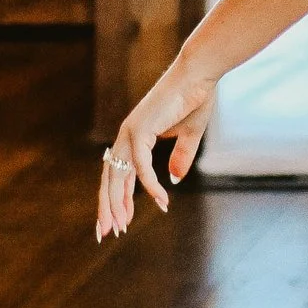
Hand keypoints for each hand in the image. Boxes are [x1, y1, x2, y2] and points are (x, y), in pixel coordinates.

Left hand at [95, 54, 212, 241]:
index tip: (118, 223)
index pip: (118, 174)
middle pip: (111, 178)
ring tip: (121, 226)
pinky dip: (150, 185)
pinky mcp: (141, 129)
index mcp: (134, 136)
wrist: (199, 74)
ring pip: (118, 175)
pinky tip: (161, 201)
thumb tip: (174, 180)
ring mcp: (131, 132)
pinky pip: (142, 166)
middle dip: (108, 208)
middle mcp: (127, 135)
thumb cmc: (195, 98)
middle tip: (108, 233)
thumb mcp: (189, 135)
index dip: (117, 199)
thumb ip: (180, 157)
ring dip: (118, 203)